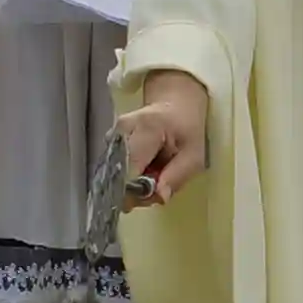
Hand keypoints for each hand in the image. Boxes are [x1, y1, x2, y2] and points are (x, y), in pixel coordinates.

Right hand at [119, 69, 210, 204]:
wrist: (174, 105)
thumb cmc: (187, 129)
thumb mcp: (194, 155)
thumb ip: (177, 177)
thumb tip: (159, 198)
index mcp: (146, 128)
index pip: (129, 171)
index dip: (139, 192)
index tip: (155, 195)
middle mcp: (121, 130)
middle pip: (119, 176)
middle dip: (136, 192)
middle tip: (158, 187)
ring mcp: (112, 135)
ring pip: (115, 176)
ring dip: (134, 186)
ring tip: (154, 175)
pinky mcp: (108, 142)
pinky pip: (116, 171)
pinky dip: (130, 178)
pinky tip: (144, 171)